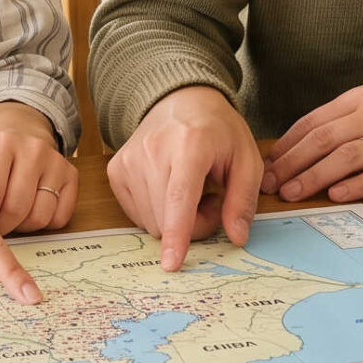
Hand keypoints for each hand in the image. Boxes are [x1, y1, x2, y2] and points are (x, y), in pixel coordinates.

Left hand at [0, 103, 79, 234]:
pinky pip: (60, 218)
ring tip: (10, 218)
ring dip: (22, 227)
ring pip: (39, 216)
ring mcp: (55, 161)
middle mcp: (32, 148)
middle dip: (1, 228)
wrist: (18, 134)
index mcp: (1, 144)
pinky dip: (44, 223)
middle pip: (16, 209)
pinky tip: (31, 211)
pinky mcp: (71, 175)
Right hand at [107, 86, 260, 270]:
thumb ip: (243, 200)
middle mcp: (152, 151)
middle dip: (194, 225)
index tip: (171, 263)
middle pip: (166, 219)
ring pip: (150, 222)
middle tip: (211, 200)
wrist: (181, 100)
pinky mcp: (116, 170)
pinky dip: (156, 212)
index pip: (179, 197)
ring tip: (190, 190)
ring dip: (174, 220)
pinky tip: (169, 189)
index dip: (178, 233)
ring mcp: (129, 160)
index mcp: (190, 145)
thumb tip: (237, 238)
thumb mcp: (247, 159)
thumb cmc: (218, 131)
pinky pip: (136, 214)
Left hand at [261, 85, 362, 203]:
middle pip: (325, 139)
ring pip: (347, 156)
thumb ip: (343, 123)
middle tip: (271, 184)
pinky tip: (336, 195)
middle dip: (293, 163)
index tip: (268, 165)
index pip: (315, 121)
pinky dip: (356, 185)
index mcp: (362, 97)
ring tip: (294, 192)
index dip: (287, 145)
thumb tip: (298, 150)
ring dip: (315, 176)